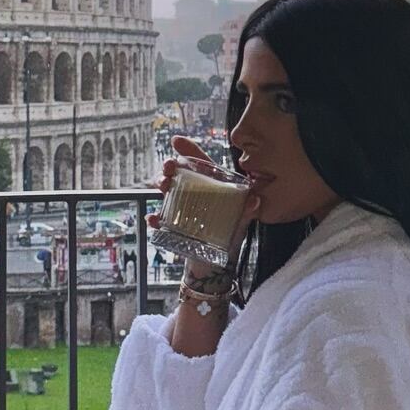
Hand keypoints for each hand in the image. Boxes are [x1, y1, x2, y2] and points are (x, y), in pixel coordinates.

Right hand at [147, 135, 259, 272]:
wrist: (215, 268)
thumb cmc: (230, 240)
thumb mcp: (240, 225)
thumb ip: (247, 213)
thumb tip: (256, 200)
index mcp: (212, 189)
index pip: (201, 164)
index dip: (189, 150)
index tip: (176, 141)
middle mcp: (195, 195)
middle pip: (180, 174)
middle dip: (171, 166)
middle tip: (168, 167)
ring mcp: (182, 209)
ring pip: (167, 190)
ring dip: (161, 185)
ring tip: (162, 187)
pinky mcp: (173, 225)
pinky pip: (160, 219)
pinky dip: (154, 219)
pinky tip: (153, 220)